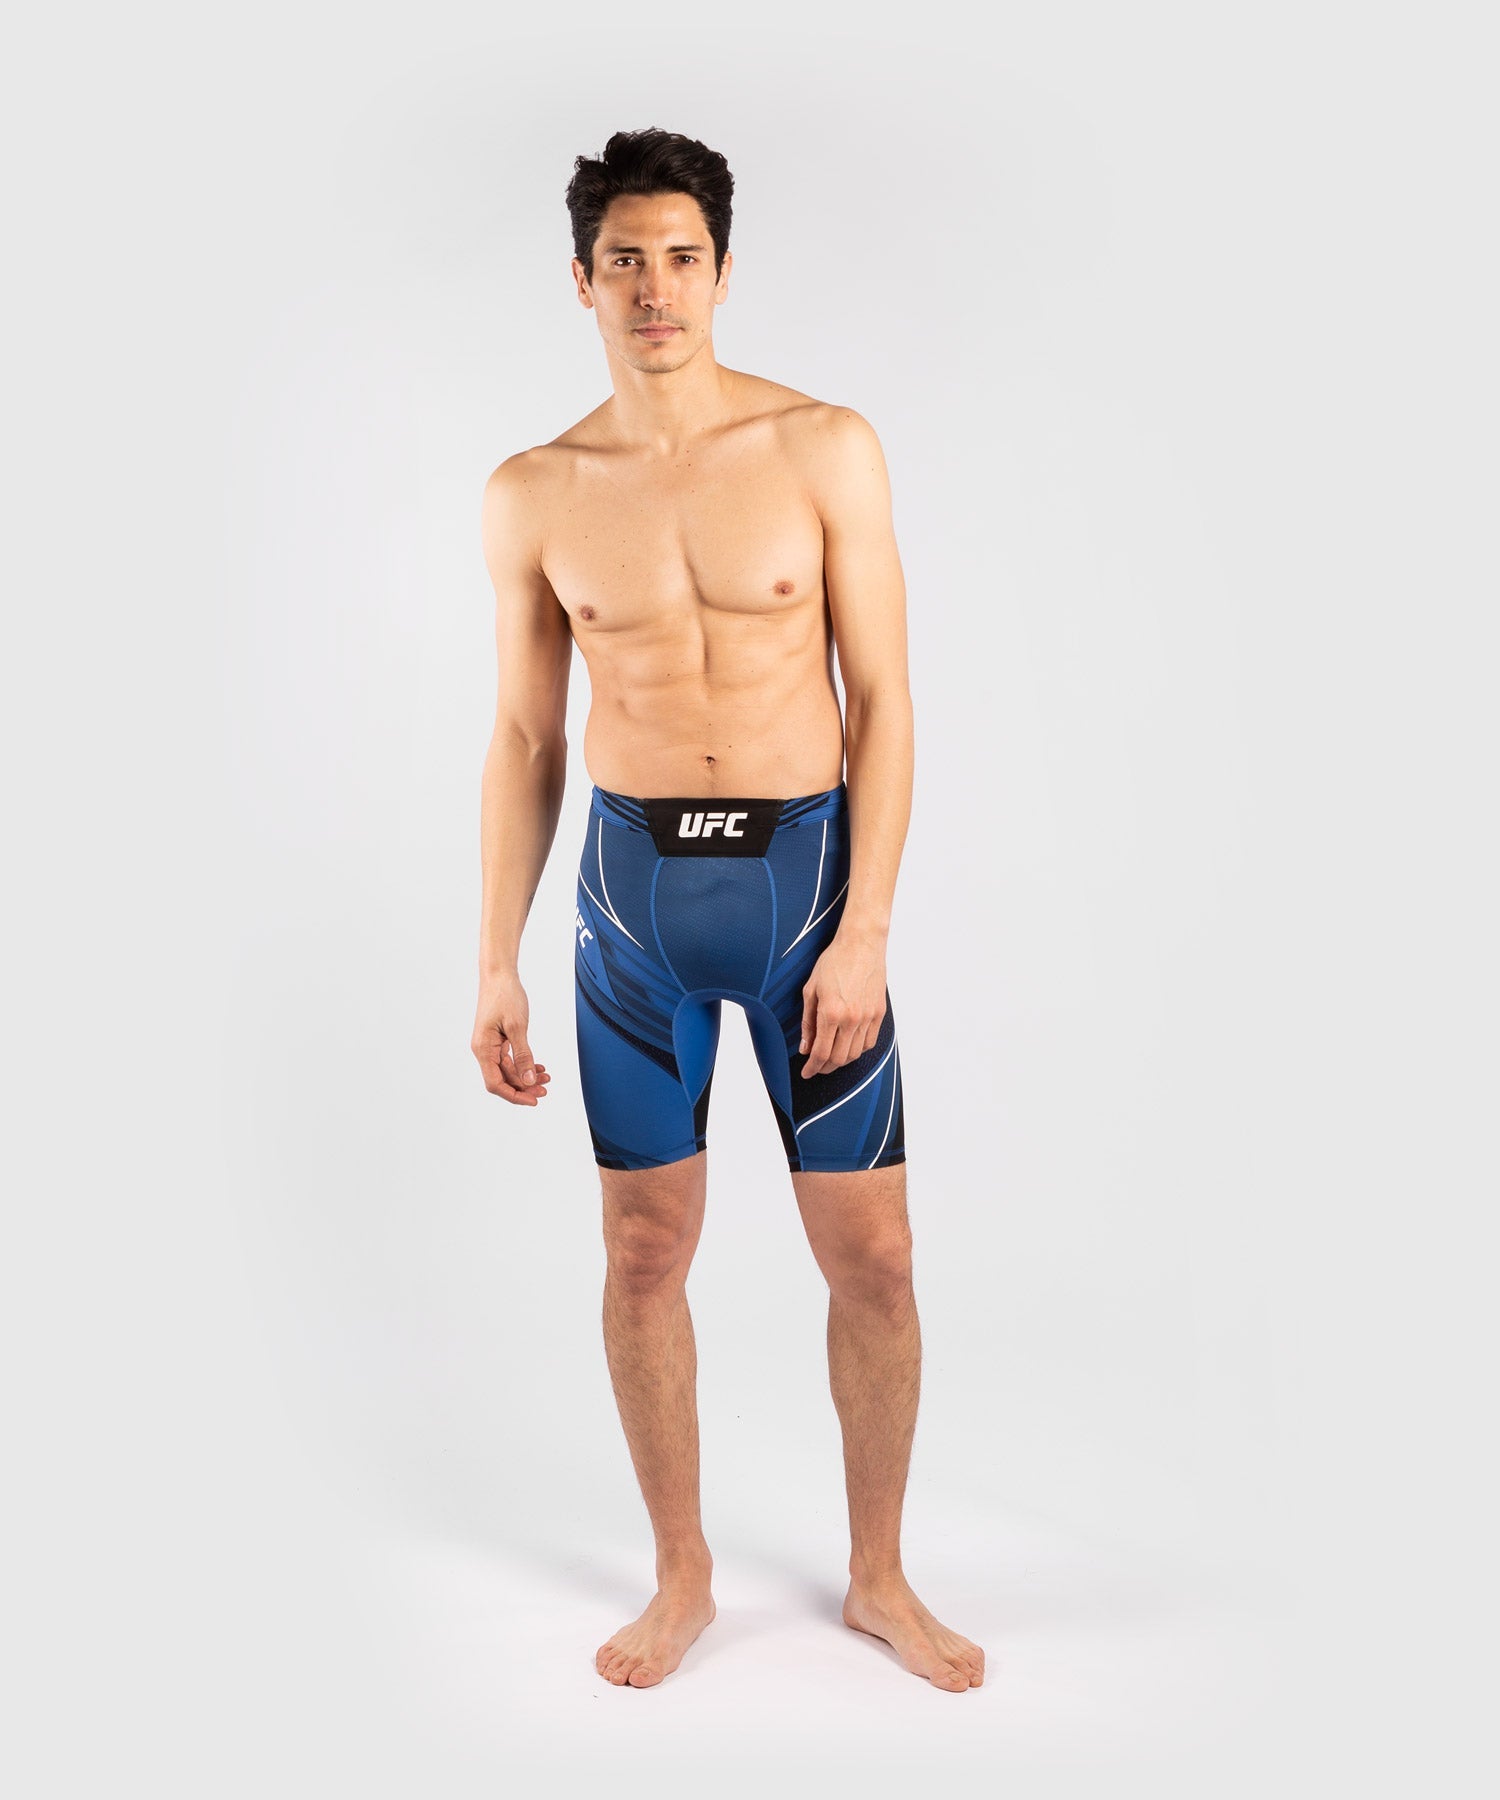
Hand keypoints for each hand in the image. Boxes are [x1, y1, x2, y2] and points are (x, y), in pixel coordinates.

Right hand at [472, 972, 550, 1104]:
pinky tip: (538, 1066)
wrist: (499, 975)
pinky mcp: (496, 1039)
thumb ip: (523, 1055)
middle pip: (502, 1080)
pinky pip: (509, 1059)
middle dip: (524, 1087)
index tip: (534, 1100)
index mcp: (483, 1049)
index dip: (514, 1095)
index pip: (495, 1083)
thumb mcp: (517, 1027)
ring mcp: (489, 1045)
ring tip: (546, 1077)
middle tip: (545, 1089)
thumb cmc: (505, 996)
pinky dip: (523, 1064)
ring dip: (526, 1076)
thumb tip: (529, 1080)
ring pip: (507, 1070)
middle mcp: (483, 1050)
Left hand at [799, 931, 887, 1077]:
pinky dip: (857, 1050)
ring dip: (841, 1061)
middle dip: (825, 1068)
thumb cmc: (834, 961)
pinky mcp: (879, 1013)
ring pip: (855, 1054)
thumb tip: (805, 1047)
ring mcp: (868, 1017)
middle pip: (838, 1059)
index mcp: (831, 1012)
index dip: (812, 1068)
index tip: (806, 1073)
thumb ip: (807, 1022)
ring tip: (831, 1058)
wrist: (861, 944)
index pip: (821, 1053)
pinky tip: (848, 1046)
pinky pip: (869, 1042)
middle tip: (816, 1067)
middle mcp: (851, 1018)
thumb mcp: (811, 990)